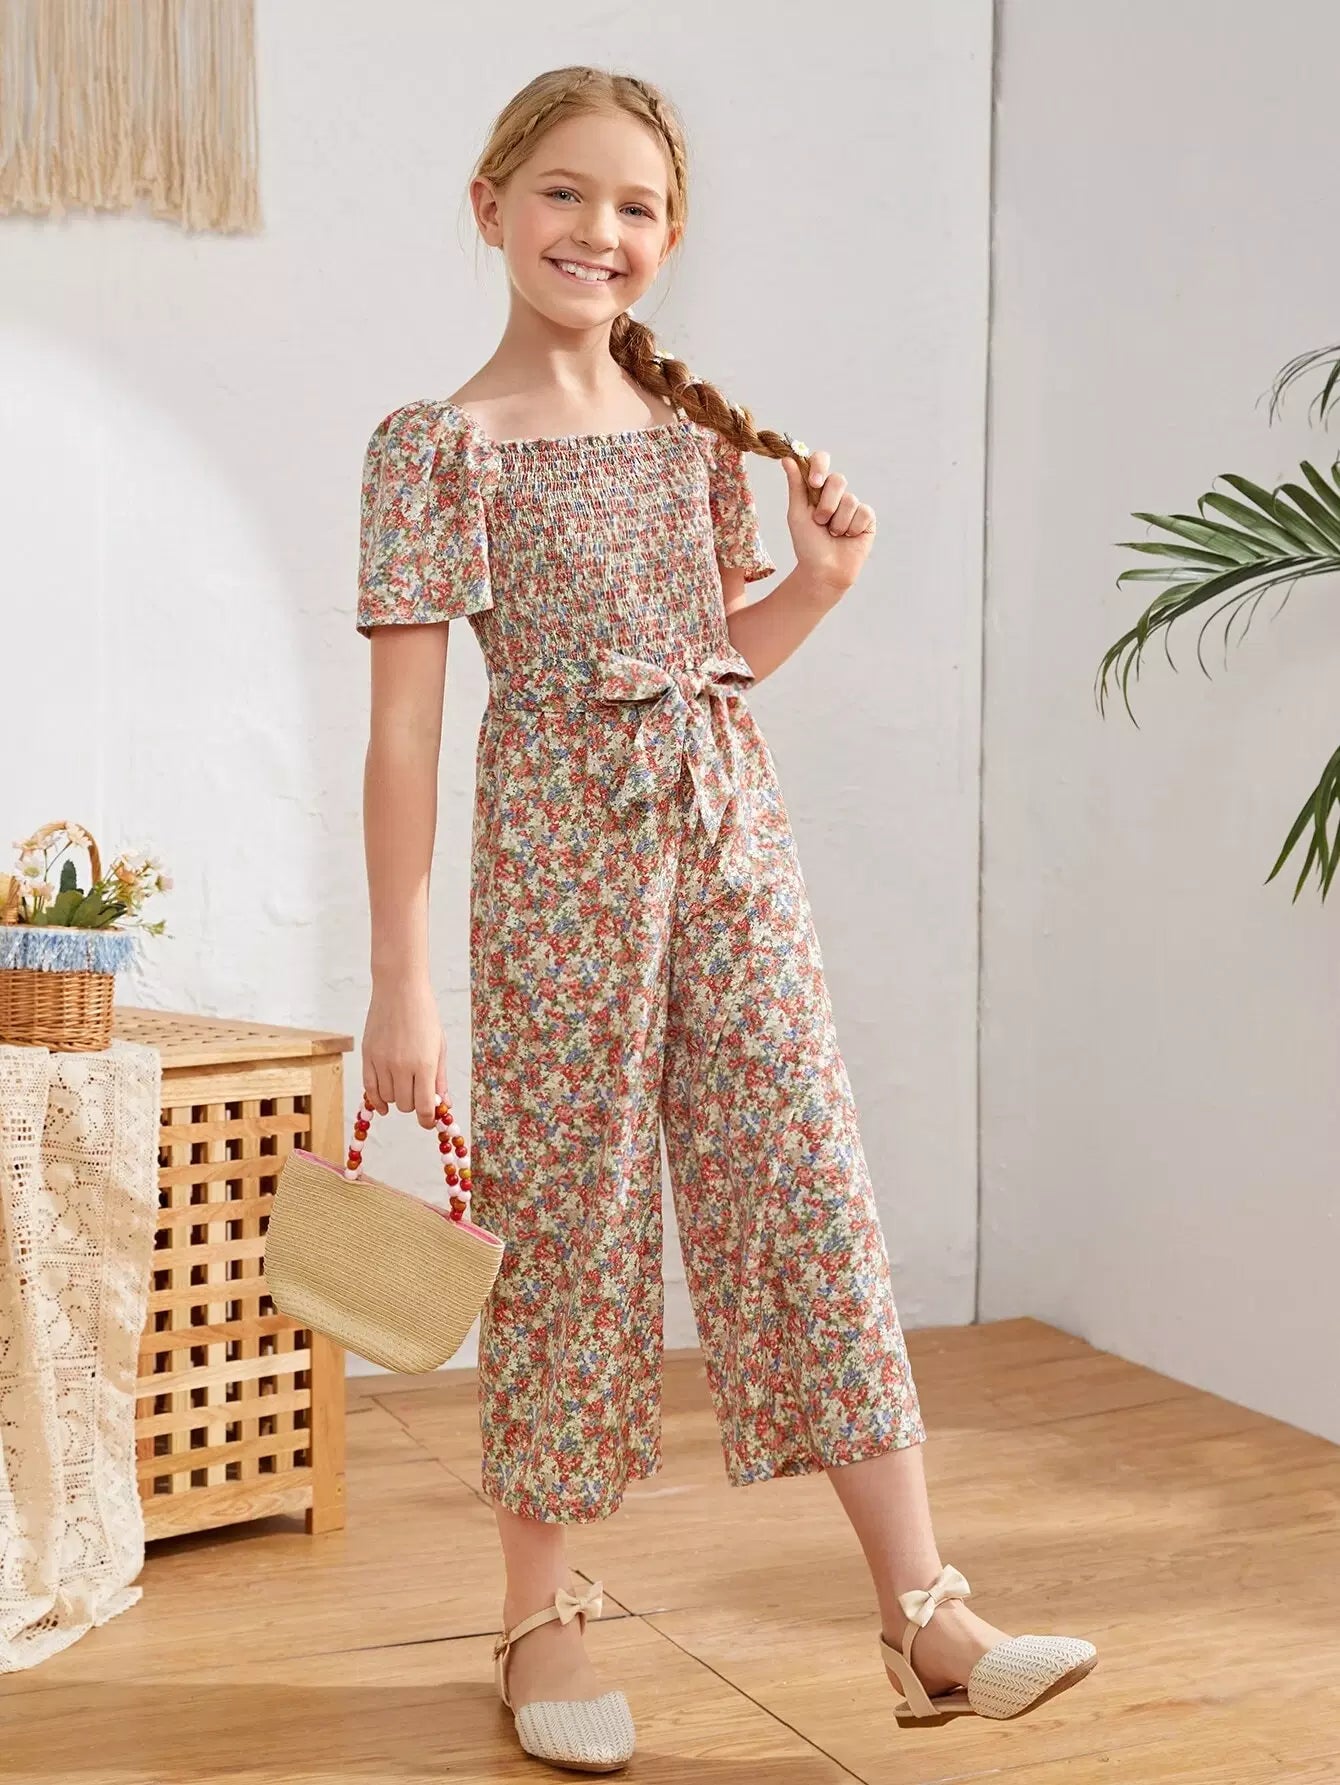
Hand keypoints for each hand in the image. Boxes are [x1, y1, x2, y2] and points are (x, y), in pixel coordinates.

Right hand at [361, 980, 447, 1128]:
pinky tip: (384, 1104)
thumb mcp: (439, 1046)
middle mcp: (401, 1067)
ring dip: (396, 1098)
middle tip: (419, 1094)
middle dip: (414, 1105)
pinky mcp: (367, 1057)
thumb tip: (444, 1105)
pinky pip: (370, 1089)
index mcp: (424, 1064)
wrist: (399, 989)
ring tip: (404, 1084)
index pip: (424, 1107)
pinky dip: (377, 1100)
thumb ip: (440, 1078)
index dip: (427, 1120)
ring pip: (388, 1099)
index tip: (429, 1122)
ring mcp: (382, 1062)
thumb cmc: (425, 1016)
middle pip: (406, 1105)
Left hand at [781, 447, 876, 599]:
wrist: (823, 571)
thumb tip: (787, 458)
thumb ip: (795, 486)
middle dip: (827, 504)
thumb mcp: (797, 514)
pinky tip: (848, 537)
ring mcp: (853, 506)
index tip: (814, 482)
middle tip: (820, 522)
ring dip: (837, 522)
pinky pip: (863, 512)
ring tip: (833, 534)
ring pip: (850, 500)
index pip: (821, 461)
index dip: (819, 466)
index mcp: (817, 488)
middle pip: (838, 479)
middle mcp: (836, 494)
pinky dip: (852, 527)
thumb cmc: (808, 544)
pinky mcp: (867, 518)